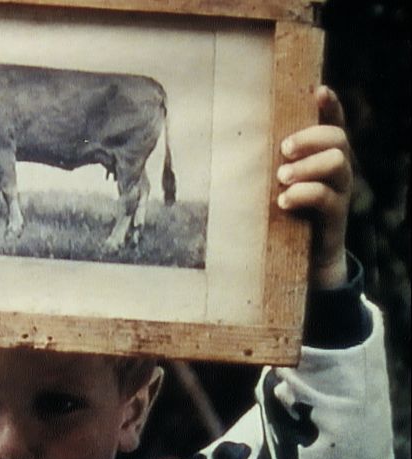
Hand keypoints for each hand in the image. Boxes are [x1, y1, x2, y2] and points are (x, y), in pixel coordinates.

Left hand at [277, 86, 352, 288]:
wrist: (304, 259)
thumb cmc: (282, 213)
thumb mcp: (275, 184)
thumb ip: (267, 164)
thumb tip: (226, 141)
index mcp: (322, 156)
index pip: (334, 124)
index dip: (331, 106)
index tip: (319, 91)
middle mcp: (337, 170)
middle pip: (337, 139)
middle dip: (310, 138)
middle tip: (284, 149)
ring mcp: (340, 192)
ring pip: (337, 163)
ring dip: (307, 166)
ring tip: (282, 177)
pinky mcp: (335, 216)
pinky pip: (327, 196)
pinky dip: (304, 194)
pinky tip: (283, 200)